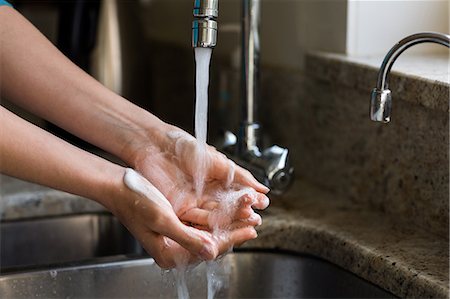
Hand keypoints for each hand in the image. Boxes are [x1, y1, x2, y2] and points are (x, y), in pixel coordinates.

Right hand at [109, 168, 260, 268]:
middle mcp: (173, 249)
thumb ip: (188, 238)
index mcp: (169, 254)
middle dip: (233, 231)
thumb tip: (211, 252)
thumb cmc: (136, 201)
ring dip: (227, 224)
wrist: (119, 187)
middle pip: (211, 243)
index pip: (209, 249)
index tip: (250, 229)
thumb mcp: (163, 220)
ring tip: (246, 216)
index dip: (232, 238)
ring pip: (208, 233)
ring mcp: (175, 238)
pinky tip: (227, 212)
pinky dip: (215, 218)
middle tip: (254, 221)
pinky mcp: (175, 226)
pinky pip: (200, 225)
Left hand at [131, 126, 268, 230]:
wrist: (156, 144)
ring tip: (246, 219)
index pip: (237, 195)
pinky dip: (211, 223)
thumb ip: (240, 176)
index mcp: (217, 182)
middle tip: (256, 216)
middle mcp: (206, 195)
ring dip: (231, 220)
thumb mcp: (218, 160)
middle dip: (243, 213)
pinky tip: (225, 224)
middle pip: (228, 209)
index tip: (262, 202)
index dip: (250, 199)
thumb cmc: (184, 147)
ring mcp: (194, 203)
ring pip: (215, 216)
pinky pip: (197, 220)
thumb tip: (262, 188)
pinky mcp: (180, 210)